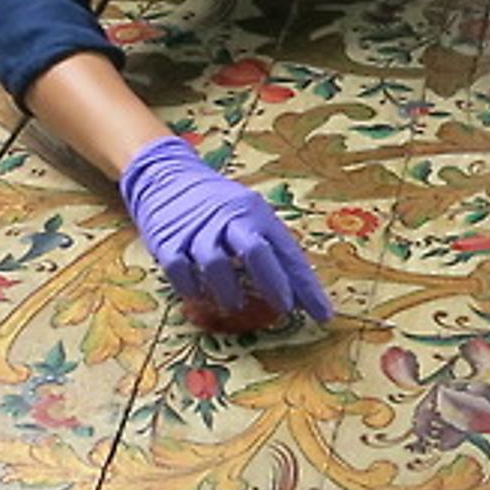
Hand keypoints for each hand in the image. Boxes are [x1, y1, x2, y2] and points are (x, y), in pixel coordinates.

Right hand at [117, 137, 330, 330]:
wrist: (166, 176)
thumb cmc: (218, 205)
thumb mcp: (249, 214)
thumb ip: (272, 249)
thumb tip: (299, 293)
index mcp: (255, 213)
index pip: (287, 252)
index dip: (306, 286)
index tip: (322, 313)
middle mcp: (228, 218)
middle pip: (255, 252)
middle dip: (273, 285)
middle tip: (283, 310)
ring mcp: (196, 229)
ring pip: (216, 264)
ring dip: (229, 293)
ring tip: (235, 306)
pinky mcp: (167, 241)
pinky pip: (180, 270)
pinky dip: (192, 289)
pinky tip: (200, 297)